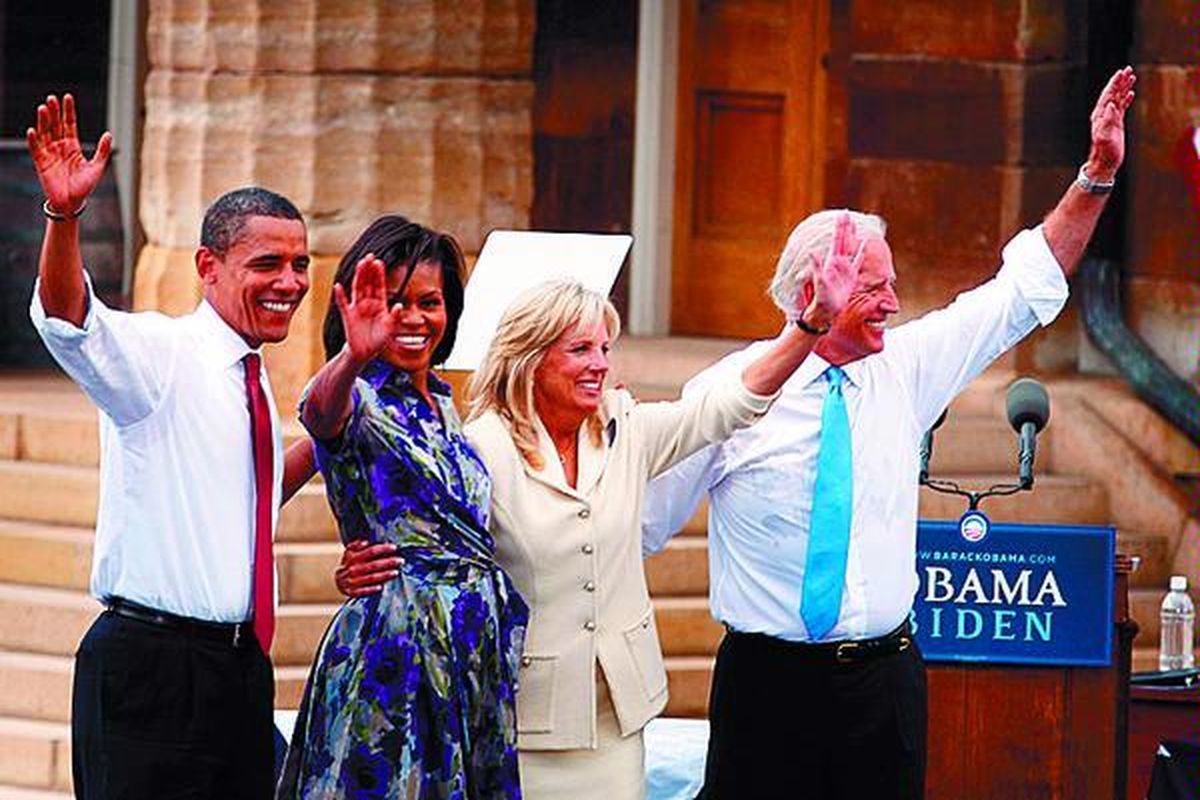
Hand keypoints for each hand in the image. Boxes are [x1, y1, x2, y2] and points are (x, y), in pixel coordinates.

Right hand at [26, 94, 112, 215]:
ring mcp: (49, 153)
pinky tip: (33, 130)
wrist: (72, 203)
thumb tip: (109, 134)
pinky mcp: (40, 163)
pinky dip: (34, 140)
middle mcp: (59, 146)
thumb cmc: (84, 187)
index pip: (69, 124)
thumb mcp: (97, 167)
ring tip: (43, 108)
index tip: (67, 97)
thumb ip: (102, 151)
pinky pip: (36, 149)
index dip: (68, 111)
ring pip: (45, 133)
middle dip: (54, 112)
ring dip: (43, 121)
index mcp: (72, 146)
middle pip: (55, 125)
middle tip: (52, 98)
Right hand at [334, 254, 402, 365]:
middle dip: (368, 270)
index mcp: (379, 304)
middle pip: (367, 283)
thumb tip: (400, 305)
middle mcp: (368, 302)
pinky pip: (343, 304)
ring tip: (359, 264)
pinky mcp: (348, 316)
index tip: (379, 262)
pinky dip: (340, 295)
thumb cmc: (379, 339)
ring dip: (358, 276)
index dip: (379, 274)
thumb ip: (395, 317)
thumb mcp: (390, 328)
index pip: (379, 286)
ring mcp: (357, 308)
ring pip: (357, 288)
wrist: (365, 352)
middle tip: (369, 256)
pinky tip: (338, 286)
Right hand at [334, 539, 402, 597]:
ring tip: (396, 572)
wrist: (337, 582)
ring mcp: (351, 581)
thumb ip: (355, 546)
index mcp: (352, 558)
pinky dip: (371, 589)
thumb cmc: (348, 565)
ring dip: (384, 575)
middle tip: (400, 560)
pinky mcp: (351, 592)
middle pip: (373, 565)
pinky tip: (381, 587)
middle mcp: (352, 569)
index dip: (383, 549)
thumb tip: (365, 542)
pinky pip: (362, 591)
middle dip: (388, 562)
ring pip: (370, 578)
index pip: (370, 552)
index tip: (394, 547)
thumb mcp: (349, 553)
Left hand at [798, 211, 863, 329]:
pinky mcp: (851, 277)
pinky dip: (861, 253)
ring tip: (854, 225)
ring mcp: (845, 269)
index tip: (842, 215)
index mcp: (831, 261)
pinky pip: (858, 262)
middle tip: (846, 213)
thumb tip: (811, 252)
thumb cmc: (822, 297)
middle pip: (843, 240)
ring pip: (850, 248)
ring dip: (852, 236)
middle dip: (844, 227)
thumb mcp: (819, 281)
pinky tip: (864, 245)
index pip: (837, 240)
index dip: (840, 228)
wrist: (826, 310)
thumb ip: (816, 266)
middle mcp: (838, 262)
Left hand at [1085, 67, 1135, 181]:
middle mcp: (1103, 115)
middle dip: (1119, 81)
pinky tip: (1130, 93)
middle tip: (1127, 69)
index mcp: (1099, 116)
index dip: (1114, 83)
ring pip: (1117, 99)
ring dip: (1123, 88)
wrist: (1104, 163)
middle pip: (1112, 94)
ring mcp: (1110, 119)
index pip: (1107, 95)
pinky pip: (1121, 108)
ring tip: (1131, 77)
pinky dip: (1126, 99)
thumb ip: (1108, 120)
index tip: (1121, 72)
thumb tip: (1110, 104)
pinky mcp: (1116, 124)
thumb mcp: (1105, 136)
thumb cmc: (1103, 152)